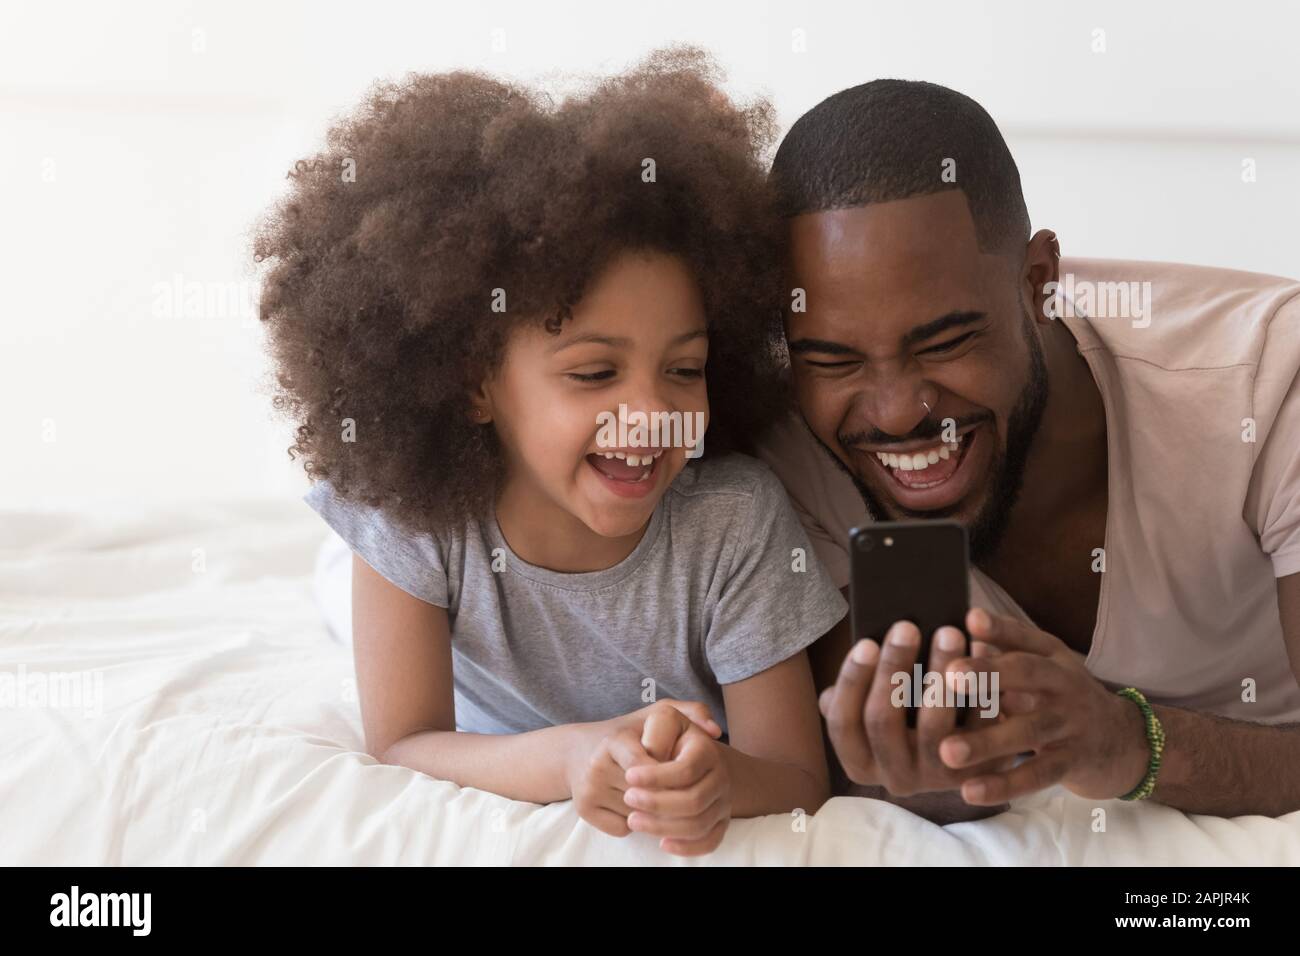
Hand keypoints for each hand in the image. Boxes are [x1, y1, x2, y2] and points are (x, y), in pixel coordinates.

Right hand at [565, 700, 721, 843]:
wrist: (578, 751)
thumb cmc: (630, 734)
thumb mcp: (657, 714)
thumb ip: (691, 711)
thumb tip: (715, 731)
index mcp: (616, 739)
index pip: (650, 768)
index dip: (670, 775)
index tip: (681, 774)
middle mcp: (597, 763)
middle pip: (647, 794)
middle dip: (664, 792)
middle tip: (669, 784)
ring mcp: (587, 788)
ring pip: (636, 814)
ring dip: (650, 809)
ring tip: (647, 791)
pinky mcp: (583, 809)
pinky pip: (621, 828)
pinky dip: (632, 822)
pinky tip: (631, 803)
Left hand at [623, 722, 730, 855]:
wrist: (689, 752)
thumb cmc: (667, 736)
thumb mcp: (664, 720)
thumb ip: (659, 729)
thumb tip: (653, 754)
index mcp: (707, 750)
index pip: (686, 769)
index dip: (656, 776)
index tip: (628, 776)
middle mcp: (721, 777)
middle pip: (694, 801)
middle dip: (657, 804)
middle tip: (628, 799)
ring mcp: (723, 801)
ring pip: (699, 824)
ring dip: (664, 826)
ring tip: (634, 820)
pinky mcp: (720, 822)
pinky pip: (711, 841)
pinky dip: (688, 847)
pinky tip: (663, 843)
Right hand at [820, 619, 1028, 798]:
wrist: (964, 755)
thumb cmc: (908, 717)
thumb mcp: (876, 709)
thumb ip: (860, 689)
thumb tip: (864, 650)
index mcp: (859, 762)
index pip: (843, 722)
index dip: (851, 682)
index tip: (866, 642)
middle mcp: (892, 777)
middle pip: (882, 720)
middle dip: (893, 669)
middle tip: (907, 627)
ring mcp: (933, 778)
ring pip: (932, 726)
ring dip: (939, 676)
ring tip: (949, 634)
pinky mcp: (974, 772)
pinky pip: (977, 729)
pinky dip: (979, 691)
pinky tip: (982, 655)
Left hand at [934, 608, 1149, 804]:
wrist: (1125, 742)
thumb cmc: (1065, 698)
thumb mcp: (1045, 667)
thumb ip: (1008, 647)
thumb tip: (969, 621)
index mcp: (1052, 658)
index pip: (1025, 638)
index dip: (999, 628)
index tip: (970, 619)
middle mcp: (1064, 684)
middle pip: (1027, 675)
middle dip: (988, 674)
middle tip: (949, 675)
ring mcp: (1071, 724)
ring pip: (1028, 731)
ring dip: (987, 741)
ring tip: (947, 751)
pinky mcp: (1073, 762)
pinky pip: (1037, 775)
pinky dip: (1004, 784)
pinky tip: (970, 791)